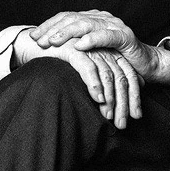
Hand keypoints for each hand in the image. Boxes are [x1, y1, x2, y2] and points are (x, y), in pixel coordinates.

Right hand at [13, 30, 141, 127]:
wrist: (34, 45)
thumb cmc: (60, 61)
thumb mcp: (84, 70)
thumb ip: (100, 79)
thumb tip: (117, 100)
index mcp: (108, 52)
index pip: (127, 75)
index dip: (133, 97)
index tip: (136, 118)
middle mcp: (101, 48)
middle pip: (121, 77)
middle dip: (124, 103)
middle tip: (123, 125)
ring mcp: (89, 47)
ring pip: (108, 74)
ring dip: (110, 99)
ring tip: (109, 117)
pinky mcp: (74, 48)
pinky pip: (89, 68)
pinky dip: (95, 84)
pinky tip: (98, 98)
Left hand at [31, 10, 169, 84]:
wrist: (146, 64)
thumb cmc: (116, 60)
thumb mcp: (91, 53)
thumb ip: (73, 48)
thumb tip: (45, 51)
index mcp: (92, 19)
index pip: (66, 17)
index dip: (48, 25)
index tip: (32, 36)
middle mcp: (101, 18)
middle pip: (72, 19)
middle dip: (53, 29)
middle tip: (38, 40)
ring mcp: (114, 25)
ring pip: (86, 24)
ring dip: (67, 33)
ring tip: (53, 41)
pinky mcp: (126, 36)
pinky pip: (107, 35)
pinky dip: (92, 39)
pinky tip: (79, 44)